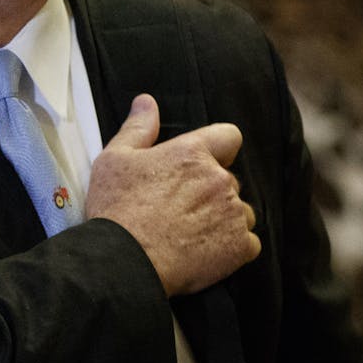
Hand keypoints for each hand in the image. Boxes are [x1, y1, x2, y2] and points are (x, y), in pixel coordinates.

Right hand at [84, 94, 260, 295]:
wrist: (123, 261)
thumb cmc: (116, 209)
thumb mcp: (115, 159)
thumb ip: (138, 128)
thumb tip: (146, 101)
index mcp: (192, 153)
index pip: (229, 137)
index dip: (217, 150)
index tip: (199, 165)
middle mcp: (219, 179)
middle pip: (229, 180)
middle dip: (211, 191)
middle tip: (179, 209)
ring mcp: (233, 214)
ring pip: (240, 212)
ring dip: (223, 220)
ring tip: (191, 234)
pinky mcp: (239, 247)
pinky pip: (248, 243)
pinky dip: (232, 248)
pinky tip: (204, 253)